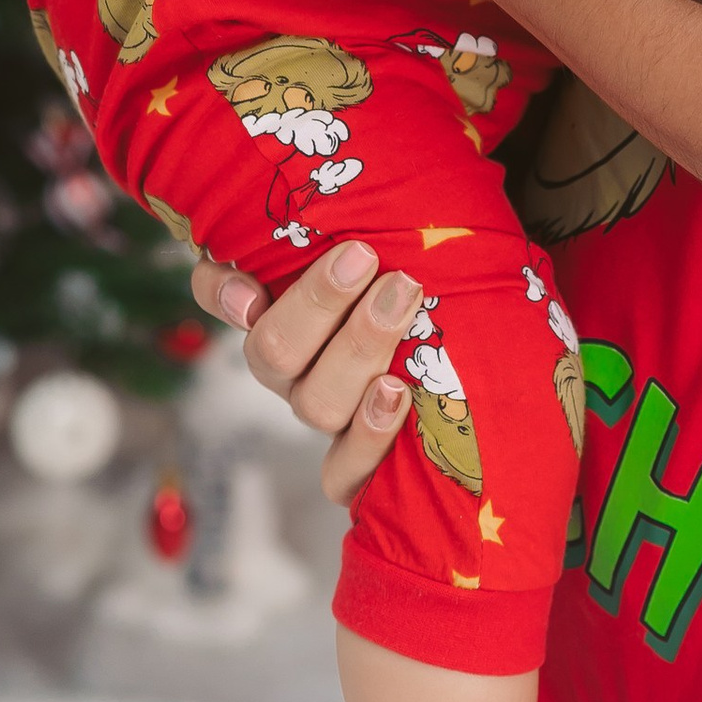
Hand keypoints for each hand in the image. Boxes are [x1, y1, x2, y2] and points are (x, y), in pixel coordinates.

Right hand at [189, 236, 418, 507]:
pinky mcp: (359, 466)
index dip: (225, 293)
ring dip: (358, 348)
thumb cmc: (413, 266)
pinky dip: (366, 436)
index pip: (226, 296)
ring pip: (316, 403)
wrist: (476, 326)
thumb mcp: (368, 228)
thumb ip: (308, 231)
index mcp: (281, 309)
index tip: (254, 285)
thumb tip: (245, 293)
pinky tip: (395, 393)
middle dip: (319, 302)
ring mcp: (329, 417)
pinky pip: (342, 473)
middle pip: (274, 352)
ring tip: (402, 299)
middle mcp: (295, 370)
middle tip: (365, 256)